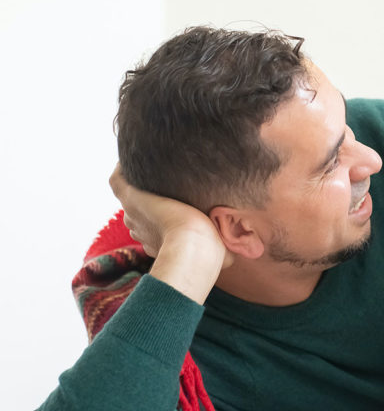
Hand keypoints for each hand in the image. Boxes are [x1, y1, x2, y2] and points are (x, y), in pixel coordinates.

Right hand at [110, 164, 230, 303]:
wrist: (194, 245)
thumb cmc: (209, 254)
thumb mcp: (223, 253)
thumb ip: (230, 248)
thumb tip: (238, 251)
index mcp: (160, 239)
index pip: (158, 224)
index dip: (169, 214)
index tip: (186, 203)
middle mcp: (141, 227)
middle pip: (143, 209)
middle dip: (155, 196)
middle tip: (174, 177)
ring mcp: (133, 212)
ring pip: (132, 194)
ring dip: (141, 179)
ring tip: (156, 161)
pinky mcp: (130, 197)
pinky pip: (118, 180)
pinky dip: (123, 168)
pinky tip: (135, 157)